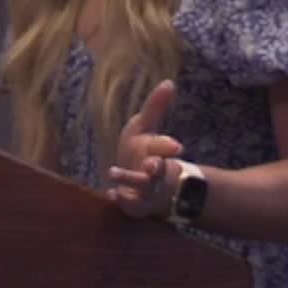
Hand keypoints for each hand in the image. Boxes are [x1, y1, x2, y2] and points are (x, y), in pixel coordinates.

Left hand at [105, 79, 184, 217]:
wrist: (141, 185)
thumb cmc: (142, 151)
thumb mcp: (144, 127)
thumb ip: (155, 106)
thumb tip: (169, 82)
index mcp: (159, 152)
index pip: (165, 148)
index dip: (167, 147)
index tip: (175, 147)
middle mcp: (156, 173)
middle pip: (159, 170)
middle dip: (158, 167)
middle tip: (153, 164)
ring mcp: (146, 190)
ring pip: (143, 187)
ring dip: (130, 179)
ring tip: (114, 172)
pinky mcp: (136, 205)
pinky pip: (130, 205)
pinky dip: (122, 199)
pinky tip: (112, 193)